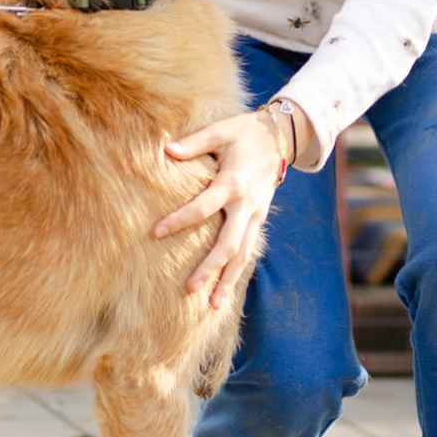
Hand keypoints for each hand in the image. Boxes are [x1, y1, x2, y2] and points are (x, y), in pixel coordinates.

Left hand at [154, 109, 289, 309]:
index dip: (179, 220)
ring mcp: (257, 215)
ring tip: (213, 306)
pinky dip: (237, 271)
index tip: (156, 233)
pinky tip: (226, 290)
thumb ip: (194, 143)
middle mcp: (247, 204)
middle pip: (229, 244)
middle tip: (189, 289)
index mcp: (234, 182)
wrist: (280, 137)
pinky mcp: (259, 219)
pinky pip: (248, 250)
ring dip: (228, 280)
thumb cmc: (244, 132)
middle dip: (210, 268)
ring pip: (243, 255)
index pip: (203, 207)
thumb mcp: (220, 131)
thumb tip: (167, 151)